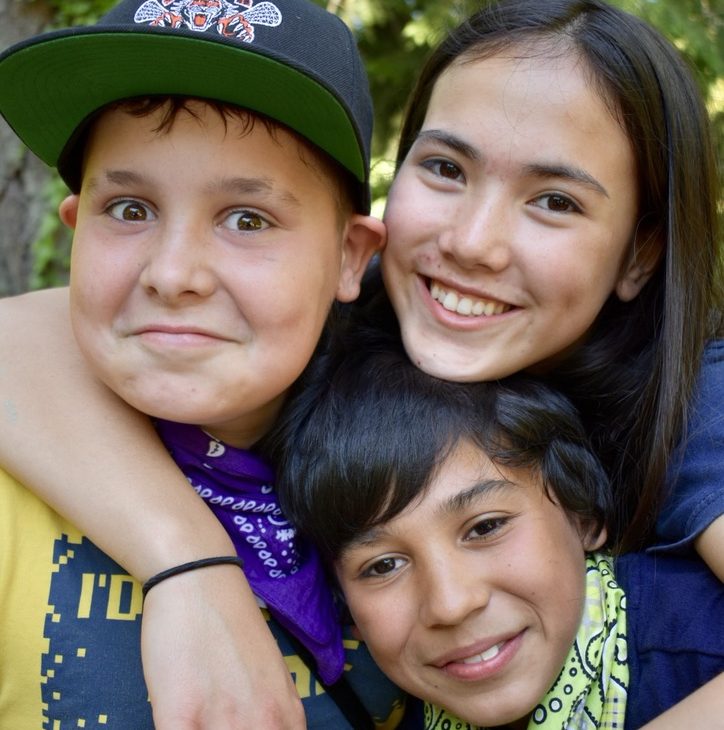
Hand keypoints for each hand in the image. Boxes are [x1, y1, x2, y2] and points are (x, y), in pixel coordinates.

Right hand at [141, 563, 305, 728]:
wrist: (201, 579)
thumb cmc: (233, 627)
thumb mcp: (272, 678)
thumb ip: (277, 718)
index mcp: (287, 718)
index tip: (243, 729)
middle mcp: (263, 723)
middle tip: (217, 723)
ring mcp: (222, 720)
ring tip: (198, 722)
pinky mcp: (180, 714)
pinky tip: (176, 723)